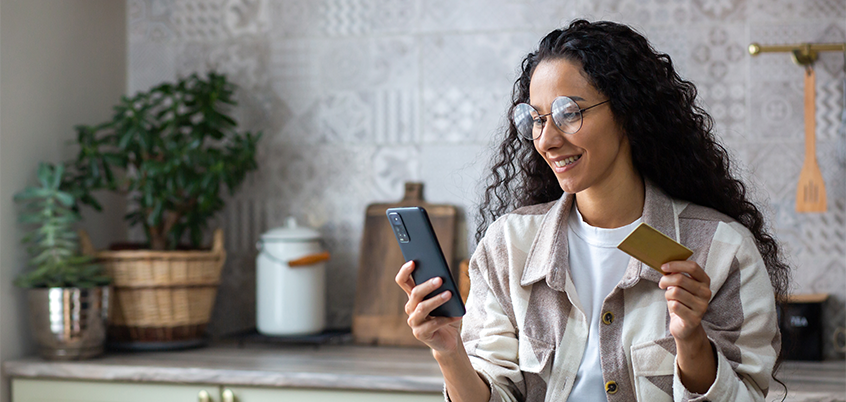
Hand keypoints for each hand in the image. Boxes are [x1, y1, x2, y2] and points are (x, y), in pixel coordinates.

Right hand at [395, 260, 462, 352]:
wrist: (449, 339)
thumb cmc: (447, 315)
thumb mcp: (447, 300)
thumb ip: (443, 288)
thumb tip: (445, 278)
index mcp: (414, 297)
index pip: (403, 281)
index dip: (405, 271)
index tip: (413, 262)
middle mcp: (410, 308)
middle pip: (415, 293)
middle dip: (427, 285)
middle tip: (440, 279)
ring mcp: (414, 322)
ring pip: (422, 308)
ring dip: (436, 300)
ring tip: (449, 294)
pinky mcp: (420, 334)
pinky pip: (433, 324)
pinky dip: (446, 319)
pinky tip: (457, 315)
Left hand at [659, 260, 716, 392]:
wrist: (686, 327)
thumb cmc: (681, 302)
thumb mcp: (681, 287)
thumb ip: (677, 275)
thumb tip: (666, 266)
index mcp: (705, 281)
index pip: (692, 267)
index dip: (676, 264)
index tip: (663, 266)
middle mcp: (706, 293)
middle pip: (680, 279)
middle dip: (666, 280)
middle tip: (661, 283)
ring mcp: (702, 306)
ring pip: (675, 292)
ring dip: (668, 294)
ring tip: (670, 298)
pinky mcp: (694, 319)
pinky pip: (675, 305)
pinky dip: (670, 305)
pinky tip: (674, 307)